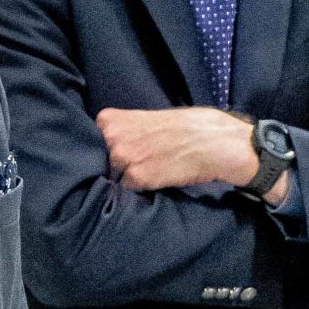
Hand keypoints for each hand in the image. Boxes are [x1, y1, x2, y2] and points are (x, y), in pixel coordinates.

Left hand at [98, 105, 262, 192]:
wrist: (215, 142)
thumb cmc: (189, 126)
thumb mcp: (150, 118)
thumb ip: (127, 130)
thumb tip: (112, 146)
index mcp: (110, 120)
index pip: (92, 143)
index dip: (106, 150)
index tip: (121, 152)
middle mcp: (111, 138)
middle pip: (100, 162)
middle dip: (115, 165)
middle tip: (140, 162)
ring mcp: (123, 159)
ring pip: (113, 177)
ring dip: (126, 178)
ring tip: (150, 171)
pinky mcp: (137, 178)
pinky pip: (128, 190)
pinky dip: (140, 188)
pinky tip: (157, 180)